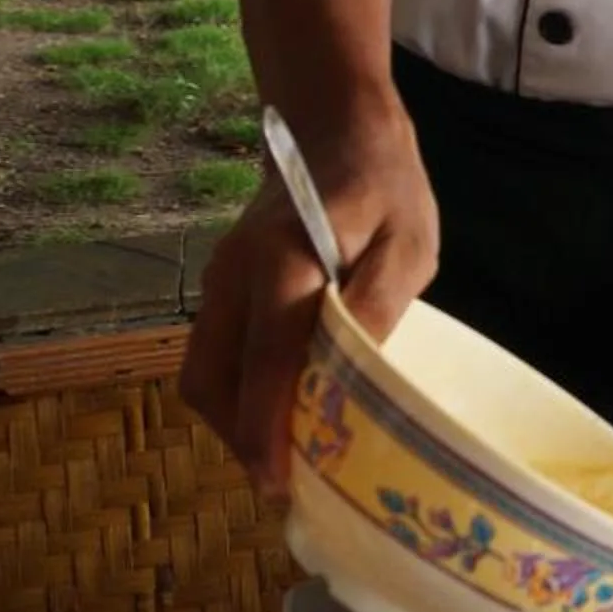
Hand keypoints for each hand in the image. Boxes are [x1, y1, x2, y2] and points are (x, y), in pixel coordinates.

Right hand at [180, 114, 436, 501]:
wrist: (333, 127)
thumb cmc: (383, 188)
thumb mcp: (408, 245)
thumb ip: (380, 307)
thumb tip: (351, 381)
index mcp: (282, 263)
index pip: (265, 361)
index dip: (268, 428)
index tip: (281, 483)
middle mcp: (232, 277)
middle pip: (212, 380)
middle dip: (243, 438)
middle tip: (292, 483)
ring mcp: (218, 282)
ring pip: (204, 372)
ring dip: (236, 420)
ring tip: (289, 457)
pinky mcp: (221, 288)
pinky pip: (214, 355)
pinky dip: (236, 393)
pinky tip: (280, 411)